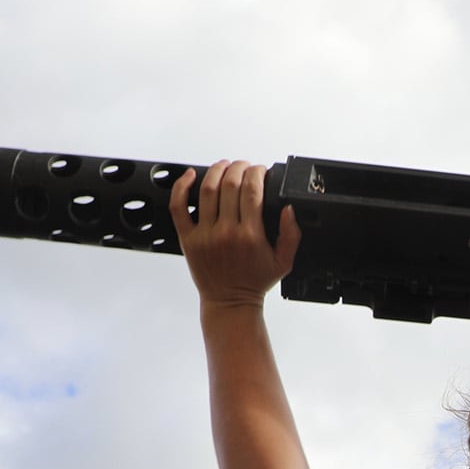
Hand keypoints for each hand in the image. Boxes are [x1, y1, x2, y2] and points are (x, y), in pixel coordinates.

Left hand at [171, 160, 300, 308]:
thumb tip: (288, 208)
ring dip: (217, 170)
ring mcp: (204, 235)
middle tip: (244, 166)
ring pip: (207, 189)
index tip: (260, 170)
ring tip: (224, 166)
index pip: (253, 190)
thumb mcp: (284, 261)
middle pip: (230, 184)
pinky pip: (178, 207)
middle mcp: (226, 232)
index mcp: (251, 235)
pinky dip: (182, 187)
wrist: (230, 303)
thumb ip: (291, 234)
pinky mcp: (187, 239)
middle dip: (239, 168)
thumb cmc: (255, 281)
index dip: (257, 173)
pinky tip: (190, 175)